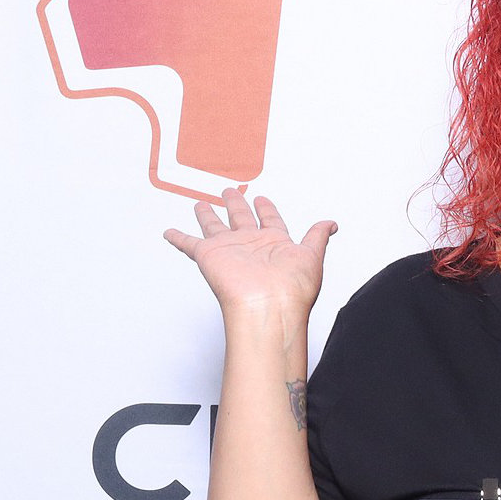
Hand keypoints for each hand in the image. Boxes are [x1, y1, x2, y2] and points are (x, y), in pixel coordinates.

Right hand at [164, 185, 336, 322]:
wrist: (270, 307)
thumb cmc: (292, 289)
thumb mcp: (312, 255)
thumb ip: (317, 237)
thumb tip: (331, 224)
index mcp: (275, 244)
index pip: (270, 221)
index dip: (267, 209)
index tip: (262, 199)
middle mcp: (251, 246)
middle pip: (241, 220)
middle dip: (236, 205)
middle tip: (230, 192)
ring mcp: (230, 251)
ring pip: (215, 227)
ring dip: (208, 216)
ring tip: (202, 204)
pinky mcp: (210, 256)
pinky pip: (189, 244)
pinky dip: (178, 238)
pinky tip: (170, 232)